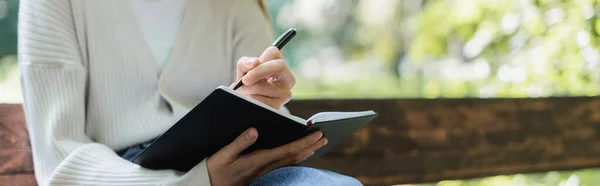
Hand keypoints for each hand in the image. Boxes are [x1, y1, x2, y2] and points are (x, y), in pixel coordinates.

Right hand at [207, 128, 326, 185]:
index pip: (287, 151)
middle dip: (310, 146)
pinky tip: (301, 155)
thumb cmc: (216, 170)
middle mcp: (266, 167)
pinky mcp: (262, 173)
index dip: (303, 142)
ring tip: (318, 145)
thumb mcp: (223, 156)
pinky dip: (296, 158)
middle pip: (294, 157)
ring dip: (306, 152)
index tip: (316, 135)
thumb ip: (239, 143)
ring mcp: (265, 172)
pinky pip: (285, 165)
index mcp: (258, 160)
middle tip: (325, 137)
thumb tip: (254, 130)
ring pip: (291, 162)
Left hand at [233, 46, 294, 108]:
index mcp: (278, 65)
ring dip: (250, 89)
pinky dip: (252, 99)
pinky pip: (263, 101)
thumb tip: (254, 62)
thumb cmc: (247, 84)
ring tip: (244, 92)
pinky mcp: (278, 105)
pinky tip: (251, 99)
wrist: (245, 103)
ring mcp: (285, 92)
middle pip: (279, 65)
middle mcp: (286, 77)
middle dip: (258, 72)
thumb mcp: (243, 71)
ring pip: (267, 86)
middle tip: (244, 81)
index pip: (274, 52)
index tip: (249, 68)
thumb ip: (245, 63)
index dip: (260, 59)